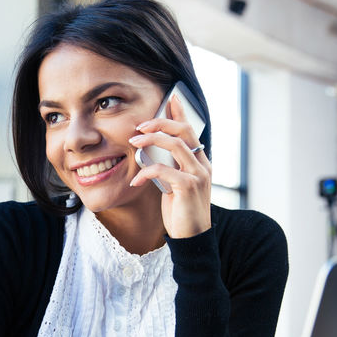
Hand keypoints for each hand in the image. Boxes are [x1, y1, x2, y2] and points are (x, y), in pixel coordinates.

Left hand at [128, 94, 211, 237]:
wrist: (192, 239)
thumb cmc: (181, 211)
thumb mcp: (174, 184)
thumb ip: (170, 166)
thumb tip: (151, 150)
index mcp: (200, 162)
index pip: (191, 130)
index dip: (180, 112)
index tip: (170, 97)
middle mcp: (203, 164)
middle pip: (184, 131)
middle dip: (161, 122)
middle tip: (140, 125)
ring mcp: (198, 175)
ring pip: (176, 144)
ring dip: (151, 139)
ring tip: (134, 142)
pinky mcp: (189, 187)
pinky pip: (164, 170)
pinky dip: (146, 171)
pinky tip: (136, 180)